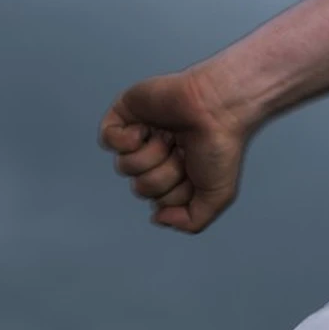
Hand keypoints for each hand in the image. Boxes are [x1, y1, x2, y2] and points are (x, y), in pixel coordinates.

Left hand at [98, 65, 255, 233]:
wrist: (218, 107)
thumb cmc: (220, 145)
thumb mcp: (217, 195)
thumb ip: (192, 221)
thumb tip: (158, 218)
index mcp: (176, 173)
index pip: (158, 202)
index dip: (175, 194)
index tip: (195, 174)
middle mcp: (156, 156)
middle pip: (141, 187)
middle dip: (164, 175)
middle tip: (184, 154)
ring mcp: (139, 135)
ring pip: (124, 167)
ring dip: (150, 156)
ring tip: (170, 138)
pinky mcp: (124, 115)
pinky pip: (107, 141)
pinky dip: (127, 139)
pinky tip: (146, 129)